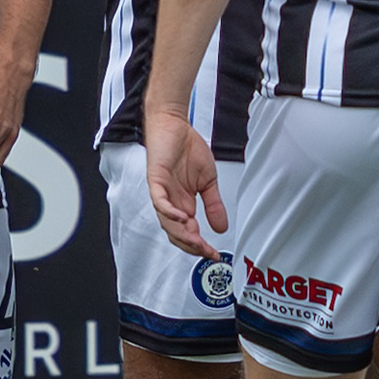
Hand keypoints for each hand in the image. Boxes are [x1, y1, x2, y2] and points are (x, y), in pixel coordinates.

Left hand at [145, 111, 228, 259]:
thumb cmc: (187, 148)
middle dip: (192, 245)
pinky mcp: (156, 180)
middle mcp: (171, 202)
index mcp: (183, 204)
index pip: (189, 233)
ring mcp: (162, 192)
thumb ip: (214, 205)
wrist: (174, 124)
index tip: (214, 253)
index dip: (201, 245)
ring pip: (167, 222)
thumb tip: (222, 227)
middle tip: (207, 251)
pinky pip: (160, 202)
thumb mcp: (208, 181)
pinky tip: (182, 218)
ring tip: (196, 241)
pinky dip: (170, 212)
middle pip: (176, 233)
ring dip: (182, 234)